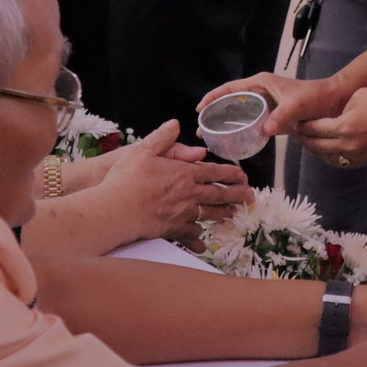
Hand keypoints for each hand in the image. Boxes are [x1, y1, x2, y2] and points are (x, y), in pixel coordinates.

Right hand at [95, 120, 252, 242]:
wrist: (115, 209)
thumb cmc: (126, 178)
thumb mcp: (143, 150)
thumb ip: (162, 137)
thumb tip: (175, 123)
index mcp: (184, 173)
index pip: (215, 172)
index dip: (231, 174)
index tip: (243, 176)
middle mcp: (188, 194)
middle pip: (219, 194)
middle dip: (237, 195)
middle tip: (250, 197)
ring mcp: (182, 213)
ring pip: (209, 214)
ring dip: (224, 214)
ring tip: (234, 214)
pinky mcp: (172, 229)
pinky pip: (190, 234)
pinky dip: (198, 238)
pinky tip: (203, 243)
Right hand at [203, 73, 354, 137]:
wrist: (333, 102)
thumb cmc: (315, 97)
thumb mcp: (296, 105)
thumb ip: (281, 116)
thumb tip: (264, 130)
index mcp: (261, 83)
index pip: (231, 88)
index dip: (213, 96)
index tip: (199, 108)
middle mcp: (261, 92)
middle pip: (231, 102)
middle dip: (215, 113)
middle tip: (201, 130)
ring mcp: (266, 105)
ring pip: (241, 114)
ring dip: (227, 124)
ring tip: (212, 138)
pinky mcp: (273, 117)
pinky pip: (253, 123)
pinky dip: (242, 131)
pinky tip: (235, 143)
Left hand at [292, 88, 366, 167]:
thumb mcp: (358, 95)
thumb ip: (339, 108)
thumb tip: (330, 118)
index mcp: (344, 126)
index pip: (314, 129)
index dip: (302, 126)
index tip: (294, 122)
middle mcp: (347, 145)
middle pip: (317, 146)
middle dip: (304, 140)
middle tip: (295, 134)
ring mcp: (357, 156)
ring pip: (327, 157)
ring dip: (315, 151)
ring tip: (308, 143)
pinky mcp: (365, 160)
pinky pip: (340, 163)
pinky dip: (329, 158)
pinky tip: (325, 152)